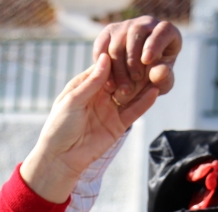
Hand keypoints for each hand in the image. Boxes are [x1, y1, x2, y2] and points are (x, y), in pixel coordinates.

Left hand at [20, 53, 160, 202]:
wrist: (61, 158)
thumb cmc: (59, 127)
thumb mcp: (72, 101)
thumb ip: (91, 82)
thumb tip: (106, 58)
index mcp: (86, 85)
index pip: (106, 67)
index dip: (118, 59)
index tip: (132, 46)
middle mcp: (100, 95)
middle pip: (121, 78)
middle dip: (133, 69)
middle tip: (149, 56)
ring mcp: (111, 109)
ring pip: (131, 93)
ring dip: (143, 83)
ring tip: (157, 70)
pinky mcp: (119, 125)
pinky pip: (134, 111)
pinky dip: (145, 102)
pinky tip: (155, 91)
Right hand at [93, 16, 181, 104]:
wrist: (136, 81)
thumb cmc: (155, 78)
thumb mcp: (163, 82)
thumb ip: (164, 78)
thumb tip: (160, 72)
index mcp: (166, 32)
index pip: (162, 30)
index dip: (154, 43)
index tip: (147, 60)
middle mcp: (145, 24)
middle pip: (136, 34)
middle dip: (133, 59)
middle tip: (135, 79)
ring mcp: (124, 27)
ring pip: (117, 43)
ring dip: (119, 67)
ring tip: (124, 88)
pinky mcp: (107, 34)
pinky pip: (101, 46)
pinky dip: (103, 66)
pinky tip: (110, 83)